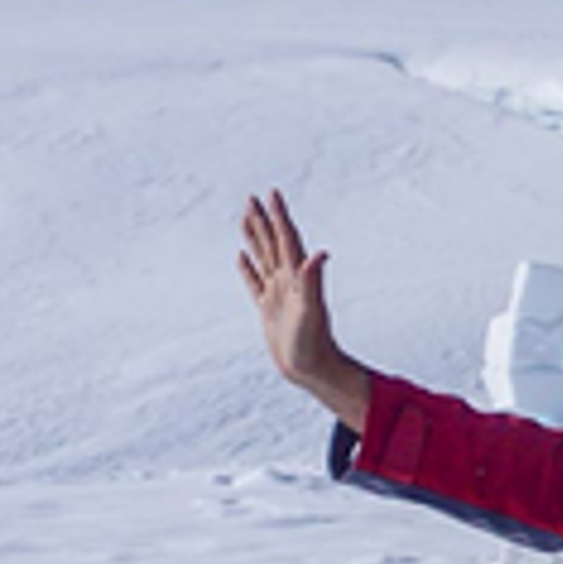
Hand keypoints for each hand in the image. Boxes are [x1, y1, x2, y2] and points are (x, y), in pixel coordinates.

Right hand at [236, 190, 373, 432]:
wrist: (313, 370)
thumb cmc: (314, 344)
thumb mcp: (311, 312)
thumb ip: (313, 282)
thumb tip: (320, 254)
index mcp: (298, 278)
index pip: (287, 239)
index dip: (279, 216)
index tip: (272, 193)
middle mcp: (289, 282)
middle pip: (273, 243)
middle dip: (263, 220)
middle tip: (252, 196)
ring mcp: (278, 294)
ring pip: (263, 257)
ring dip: (255, 237)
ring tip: (246, 216)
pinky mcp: (268, 309)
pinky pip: (255, 282)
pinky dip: (248, 267)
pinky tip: (241, 255)